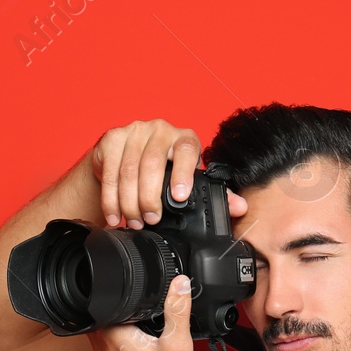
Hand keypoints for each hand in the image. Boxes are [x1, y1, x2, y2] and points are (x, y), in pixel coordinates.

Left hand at [88, 274, 198, 350]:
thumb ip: (178, 310)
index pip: (105, 303)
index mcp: (115, 337)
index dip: (121, 293)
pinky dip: (122, 341)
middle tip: (145, 313)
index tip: (138, 294)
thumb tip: (180, 284)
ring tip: (144, 327)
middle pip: (104, 315)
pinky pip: (109, 347)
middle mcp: (103, 348)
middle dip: (122, 309)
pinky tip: (141, 346)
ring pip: (104, 331)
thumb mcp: (179, 345)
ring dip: (120, 325)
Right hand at [89, 119, 248, 230]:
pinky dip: (111, 199)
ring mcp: (134, 131)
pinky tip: (115, 215)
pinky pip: (110, 172)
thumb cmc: (162, 171)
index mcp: (183, 138)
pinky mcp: (112, 138)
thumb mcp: (186, 180)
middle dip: (150, 198)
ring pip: (129, 171)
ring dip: (129, 202)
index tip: (179, 197)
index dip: (183, 173)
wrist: (125, 158)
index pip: (186, 150)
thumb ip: (212, 193)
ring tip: (133, 221)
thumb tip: (240, 207)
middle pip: (152, 164)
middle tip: (150, 220)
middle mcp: (160, 130)